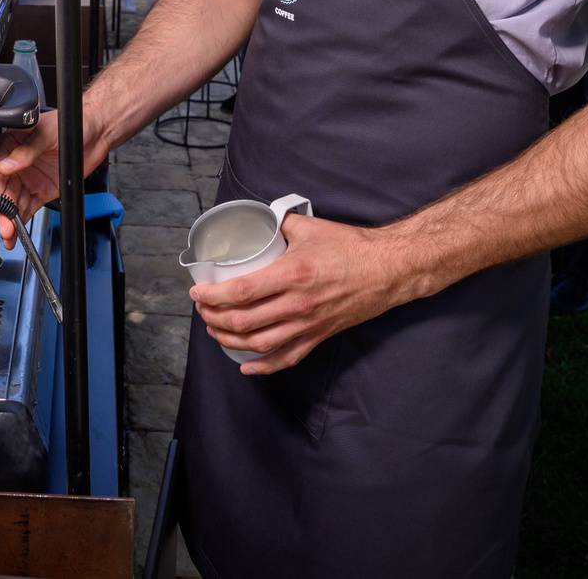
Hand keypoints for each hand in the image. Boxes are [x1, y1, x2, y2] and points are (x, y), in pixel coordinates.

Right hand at [0, 108, 111, 248]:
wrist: (94, 132)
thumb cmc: (67, 124)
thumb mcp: (45, 134)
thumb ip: (26, 151)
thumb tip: (6, 165)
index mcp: (11, 146)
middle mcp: (17, 164)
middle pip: (3, 192)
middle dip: (1, 211)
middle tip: (3, 225)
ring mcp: (29, 179)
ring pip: (13, 203)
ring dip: (9, 220)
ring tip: (9, 234)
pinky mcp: (42, 190)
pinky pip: (28, 208)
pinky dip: (21, 220)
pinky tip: (17, 232)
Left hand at [189, 215, 419, 374]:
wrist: (389, 269)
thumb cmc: (351, 246)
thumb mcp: (309, 228)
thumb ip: (280, 225)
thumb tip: (260, 221)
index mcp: (292, 274)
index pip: (241, 291)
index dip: (213, 296)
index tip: (198, 292)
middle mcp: (298, 304)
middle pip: (244, 322)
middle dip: (214, 318)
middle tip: (203, 310)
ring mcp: (309, 324)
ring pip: (260, 343)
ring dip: (230, 340)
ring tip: (215, 330)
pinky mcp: (320, 336)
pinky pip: (287, 358)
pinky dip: (263, 366)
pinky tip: (246, 365)